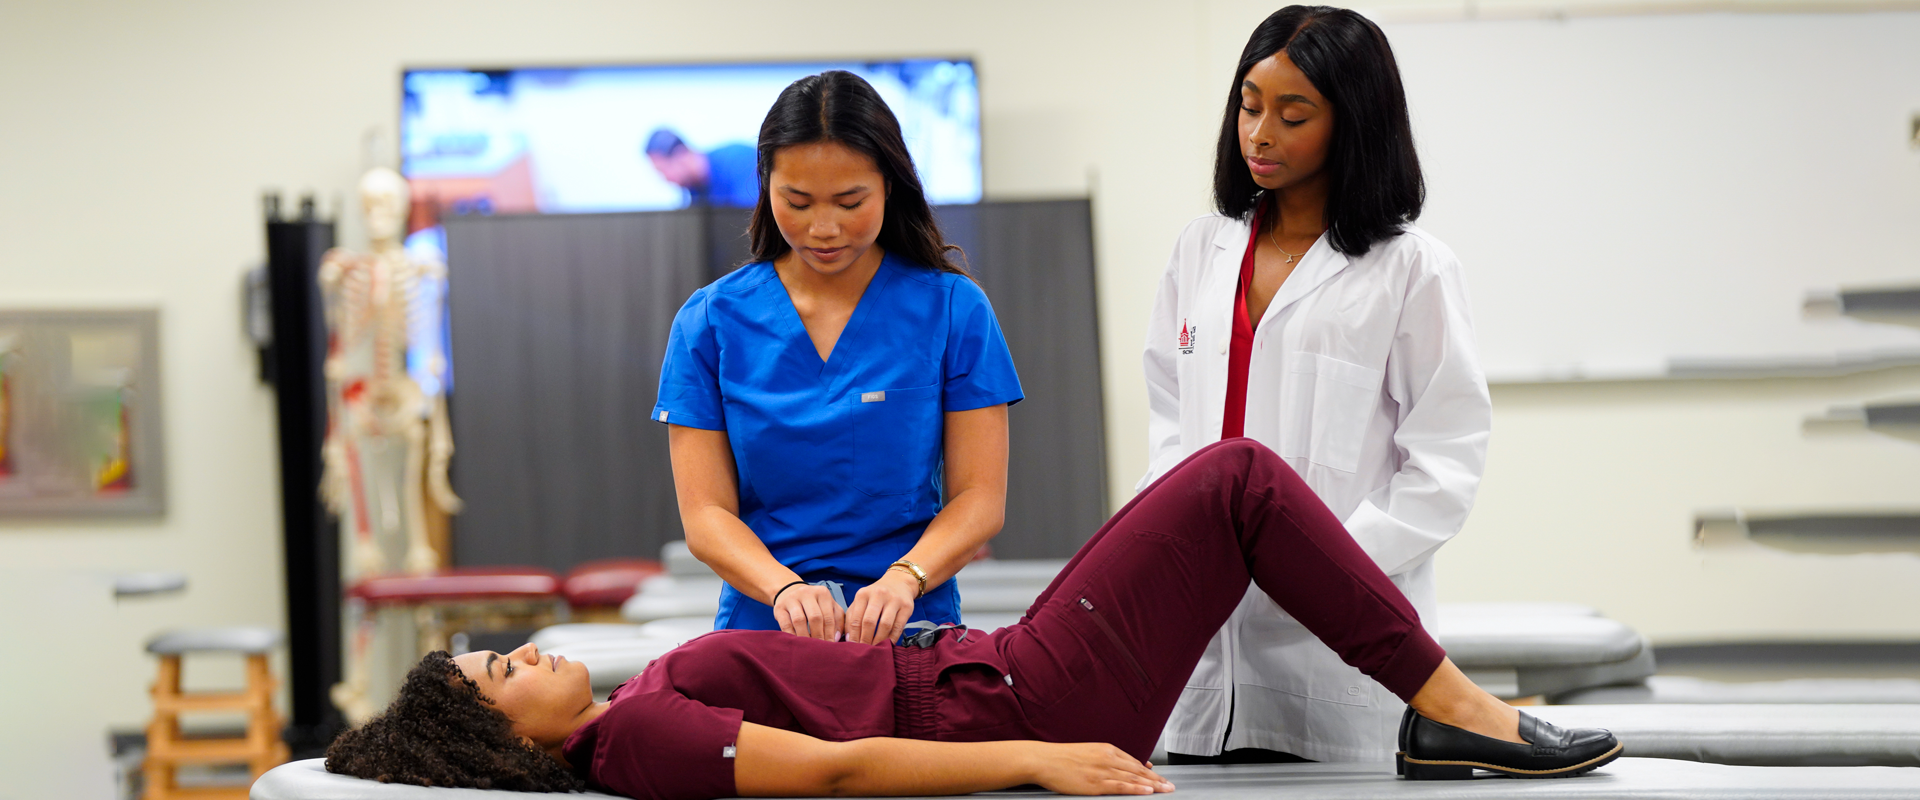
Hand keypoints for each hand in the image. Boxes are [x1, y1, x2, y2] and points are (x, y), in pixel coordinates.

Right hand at [772, 583, 843, 640]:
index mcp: (822, 593)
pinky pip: (785, 624)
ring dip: (805, 636)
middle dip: (818, 635)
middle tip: (819, 648)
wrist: (791, 593)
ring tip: (808, 647)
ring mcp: (791, 599)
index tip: (830, 645)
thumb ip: (837, 620)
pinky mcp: (779, 607)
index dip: (830, 633)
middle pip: (815, 617)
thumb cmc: (814, 604)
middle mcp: (807, 593)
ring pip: (799, 620)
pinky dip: (791, 635)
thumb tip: (836, 638)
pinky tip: (796, 643)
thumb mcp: (828, 606)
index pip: (828, 615)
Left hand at [846, 570, 916, 644]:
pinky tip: (888, 644)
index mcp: (863, 594)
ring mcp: (894, 600)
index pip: (855, 618)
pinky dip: (893, 638)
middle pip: (869, 621)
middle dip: (865, 639)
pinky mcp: (907, 606)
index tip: (852, 647)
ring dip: (879, 640)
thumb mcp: (861, 601)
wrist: (899, 582)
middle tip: (864, 651)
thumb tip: (848, 638)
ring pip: (885, 625)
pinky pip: (899, 626)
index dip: (853, 635)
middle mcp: (878, 594)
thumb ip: (852, 617)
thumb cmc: (876, 596)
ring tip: (875, 649)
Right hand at [1026, 742, 1174, 795]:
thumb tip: (1120, 765)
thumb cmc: (1062, 758)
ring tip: (1165, 790)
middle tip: (1170, 785)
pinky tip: (1147, 791)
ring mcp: (1102, 770)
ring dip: (1152, 785)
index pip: (1134, 762)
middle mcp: (1108, 758)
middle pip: (1138, 770)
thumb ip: (1106, 759)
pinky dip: (1136, 789)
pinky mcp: (1095, 783)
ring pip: (1134, 778)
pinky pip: (1121, 787)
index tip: (1160, 777)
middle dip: (1157, 779)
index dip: (1150, 771)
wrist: (1044, 759)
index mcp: (1107, 749)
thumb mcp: (1088, 752)